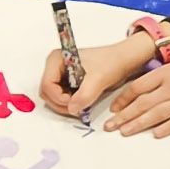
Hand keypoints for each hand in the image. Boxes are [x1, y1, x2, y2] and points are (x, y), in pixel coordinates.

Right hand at [40, 33, 154, 119]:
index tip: (74, 103)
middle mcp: (55, 66)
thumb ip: (85, 95)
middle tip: (78, 106)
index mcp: (56, 59)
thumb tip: (72, 109)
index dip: (59, 98)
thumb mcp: (98, 79)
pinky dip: (71, 103)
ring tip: (83, 103)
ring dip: (66, 105)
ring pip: (53, 98)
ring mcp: (60, 75)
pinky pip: (62, 98)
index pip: (47, 85)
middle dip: (61, 103)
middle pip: (47, 93)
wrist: (123, 61)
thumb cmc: (111, 62)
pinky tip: (84, 100)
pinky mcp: (67, 82)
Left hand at [103, 46, 169, 138]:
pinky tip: (155, 134)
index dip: (123, 100)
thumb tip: (142, 90)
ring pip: (157, 114)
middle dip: (123, 116)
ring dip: (138, 124)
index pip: (137, 88)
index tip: (113, 109)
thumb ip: (160, 78)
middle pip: (142, 104)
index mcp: (165, 73)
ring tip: (124, 132)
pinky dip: (166, 128)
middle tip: (110, 126)